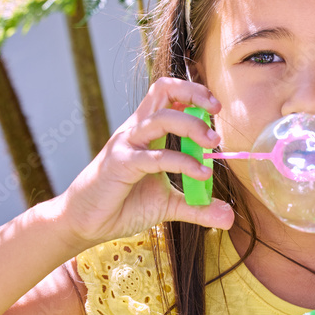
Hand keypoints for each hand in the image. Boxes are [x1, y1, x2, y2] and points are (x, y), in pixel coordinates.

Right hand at [58, 77, 234, 246]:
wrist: (86, 223)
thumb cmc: (123, 205)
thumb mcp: (168, 205)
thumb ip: (197, 206)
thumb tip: (228, 216)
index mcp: (147, 132)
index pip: (168, 94)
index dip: (193, 93)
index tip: (215, 108)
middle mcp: (136, 131)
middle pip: (163, 91)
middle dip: (194, 95)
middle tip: (217, 116)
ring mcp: (127, 145)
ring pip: (161, 119)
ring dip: (192, 126)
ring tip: (212, 143)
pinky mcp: (120, 165)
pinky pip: (155, 158)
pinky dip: (182, 163)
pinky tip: (200, 174)